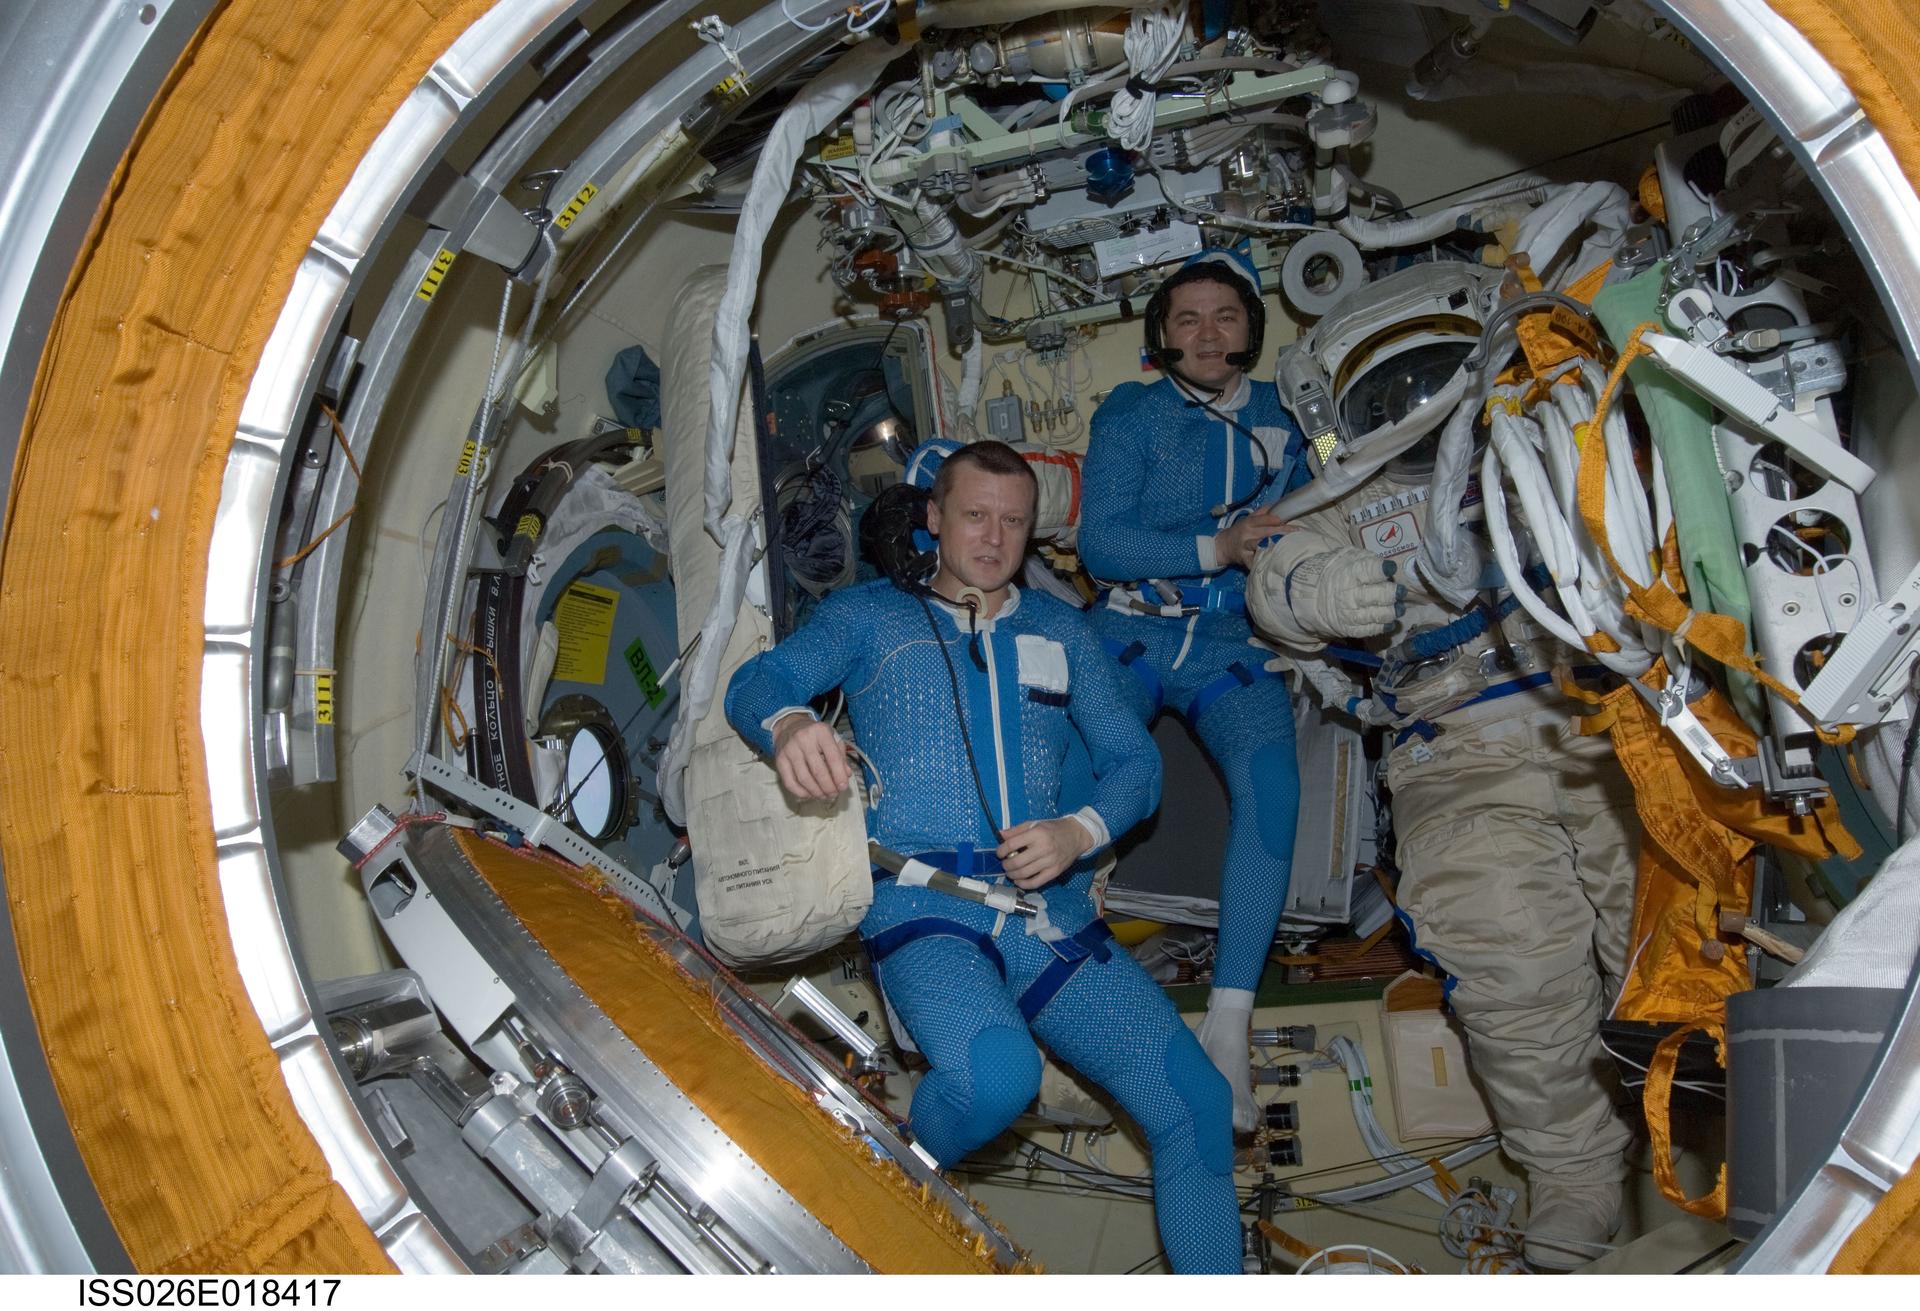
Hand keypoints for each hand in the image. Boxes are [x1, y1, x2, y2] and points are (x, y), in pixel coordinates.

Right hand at [771, 714, 850, 801]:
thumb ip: (841, 756)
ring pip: (804, 779)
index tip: (843, 786)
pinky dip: (801, 793)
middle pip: (818, 771)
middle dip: (828, 787)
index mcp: (820, 732)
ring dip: (816, 792)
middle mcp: (804, 739)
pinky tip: (810, 794)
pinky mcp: (779, 760)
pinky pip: (790, 783)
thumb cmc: (815, 735)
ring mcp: (789, 750)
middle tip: (834, 794)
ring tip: (824, 796)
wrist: (789, 727)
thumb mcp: (832, 738)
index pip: (833, 757)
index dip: (839, 775)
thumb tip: (846, 775)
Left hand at [996, 818, 1092, 889]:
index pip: (1012, 844)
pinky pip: (1036, 882)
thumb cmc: (1053, 829)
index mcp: (1037, 833)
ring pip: (1024, 873)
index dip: (1001, 850)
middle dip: (1006, 865)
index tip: (999, 853)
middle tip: (1004, 864)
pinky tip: (1019, 881)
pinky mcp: (1054, 872)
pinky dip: (1024, 884)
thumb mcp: (1035, 824)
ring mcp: (1050, 861)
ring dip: (1012, 875)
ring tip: (1010, 872)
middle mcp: (1043, 848)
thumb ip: (1016, 830)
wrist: (1076, 835)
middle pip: (1017, 861)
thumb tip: (1000, 835)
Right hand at [1215, 510, 1289, 569]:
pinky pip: (1255, 562)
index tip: (1289, 521)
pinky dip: (1264, 562)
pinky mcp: (1245, 560)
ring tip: (1289, 546)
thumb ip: (1262, 512)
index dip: (1277, 520)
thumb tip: (1278, 505)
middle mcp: (1247, 534)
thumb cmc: (1240, 532)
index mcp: (1249, 523)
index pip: (1264, 519)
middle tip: (1298, 533)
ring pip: (1261, 546)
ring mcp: (1245, 547)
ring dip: (1274, 545)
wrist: (1222, 546)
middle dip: (1282, 532)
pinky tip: (1275, 563)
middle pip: (1266, 532)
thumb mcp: (1248, 519)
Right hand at [1283, 547, 1401, 639]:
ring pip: (1375, 615)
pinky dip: (1381, 627)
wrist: (1312, 596)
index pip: (1366, 571)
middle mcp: (1348, 595)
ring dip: (1391, 612)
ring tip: (1399, 608)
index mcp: (1347, 574)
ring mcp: (1348, 614)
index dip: (1380, 569)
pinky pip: (1368, 630)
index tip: (1390, 568)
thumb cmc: (1335, 572)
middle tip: (1401, 591)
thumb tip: (1385, 565)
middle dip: (1392, 594)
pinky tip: (1390, 623)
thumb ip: (1364, 558)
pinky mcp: (1349, 629)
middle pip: (1375, 596)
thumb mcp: (1345, 557)